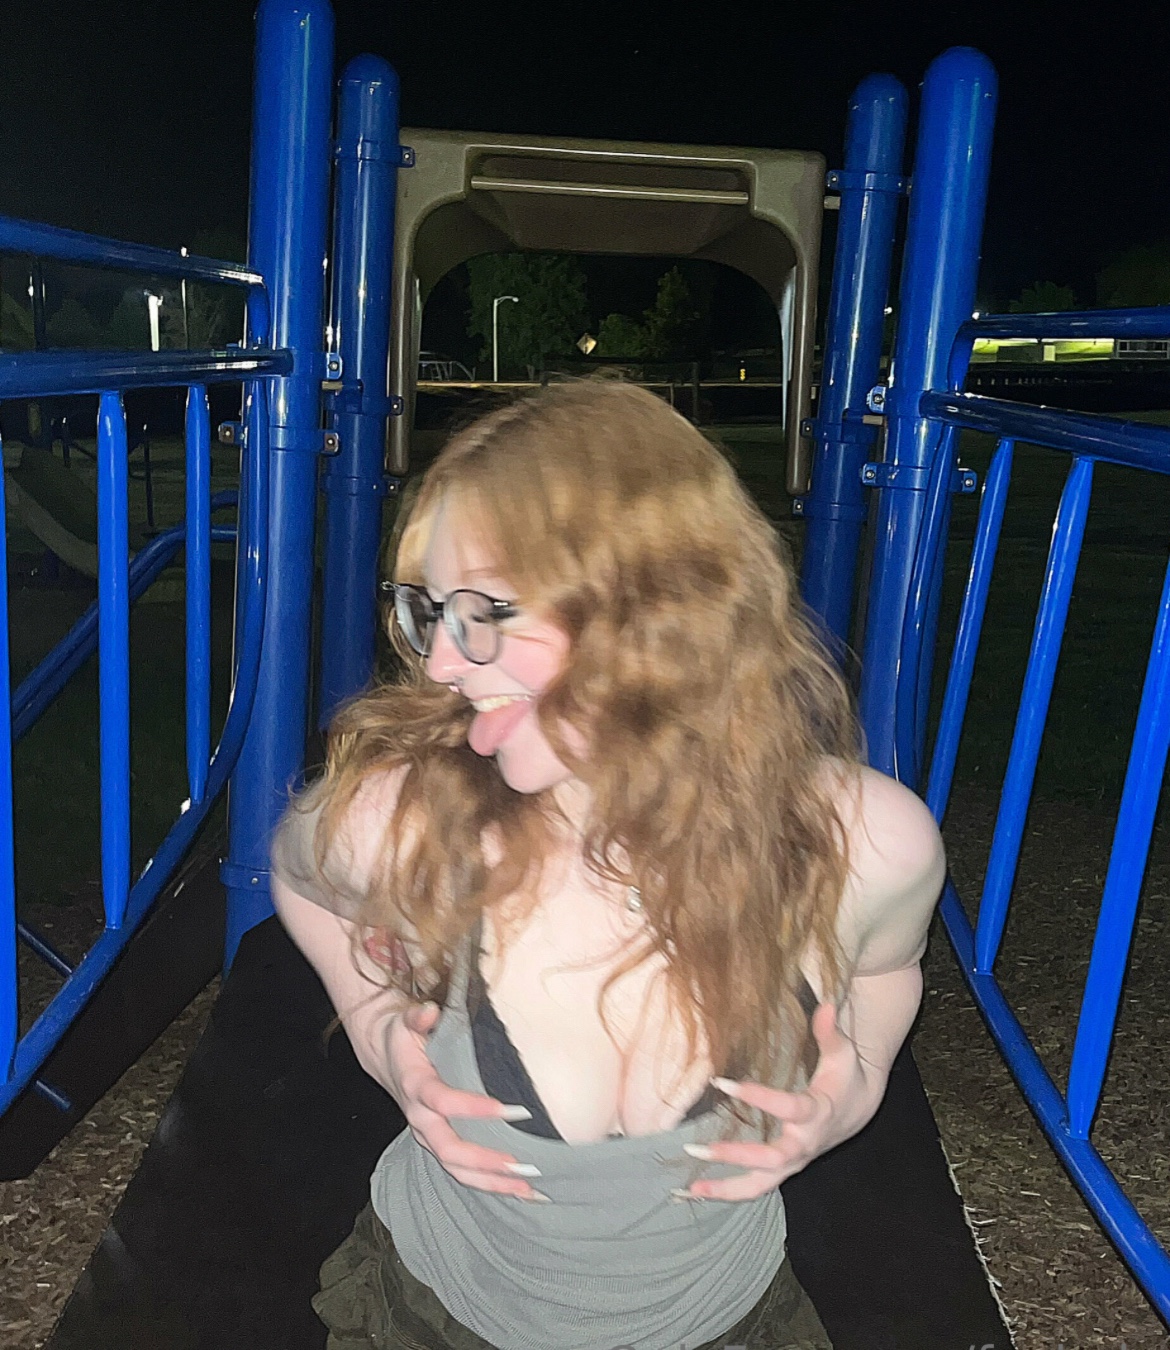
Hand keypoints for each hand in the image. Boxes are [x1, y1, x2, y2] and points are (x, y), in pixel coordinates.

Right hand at [386, 1002, 545, 1199]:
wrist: (387, 1058)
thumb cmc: (405, 1039)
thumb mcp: (407, 1021)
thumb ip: (417, 1017)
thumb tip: (429, 1011)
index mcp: (416, 1086)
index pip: (443, 1101)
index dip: (472, 1108)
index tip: (508, 1110)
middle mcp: (421, 1119)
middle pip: (449, 1150)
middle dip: (484, 1160)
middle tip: (520, 1164)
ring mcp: (429, 1137)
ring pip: (456, 1169)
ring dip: (491, 1181)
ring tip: (527, 1187)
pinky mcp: (440, 1146)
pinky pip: (462, 1172)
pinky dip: (490, 1184)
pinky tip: (519, 1190)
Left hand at [678, 1003, 883, 1201]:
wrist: (857, 1111)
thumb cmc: (845, 1077)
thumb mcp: (841, 1053)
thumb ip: (829, 1032)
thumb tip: (827, 1002)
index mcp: (816, 1113)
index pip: (787, 1108)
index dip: (757, 1097)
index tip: (722, 1083)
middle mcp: (803, 1144)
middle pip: (771, 1160)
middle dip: (736, 1156)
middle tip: (700, 1148)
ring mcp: (793, 1161)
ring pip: (761, 1185)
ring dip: (726, 1189)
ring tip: (691, 1188)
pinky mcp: (783, 1169)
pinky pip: (755, 1187)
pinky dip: (727, 1193)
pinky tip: (695, 1193)